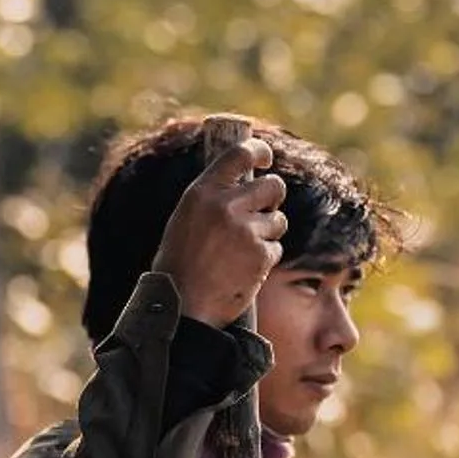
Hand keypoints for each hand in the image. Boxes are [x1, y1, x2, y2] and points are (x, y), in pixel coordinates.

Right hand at [153, 139, 284, 327]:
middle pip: (273, 186)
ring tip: (243, 250)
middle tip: (265, 209)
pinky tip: (244, 269)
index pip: (240, 154)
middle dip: (273, 197)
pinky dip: (265, 259)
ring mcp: (245, 231)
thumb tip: (244, 179)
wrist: (183, 306)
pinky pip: (276, 248)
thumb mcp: (186, 219)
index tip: (265, 158)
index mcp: (202, 192)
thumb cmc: (180, 264)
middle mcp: (225, 206)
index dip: (259, 151)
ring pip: (278, 220)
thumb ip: (212, 198)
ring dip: (268, 232)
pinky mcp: (261, 255)